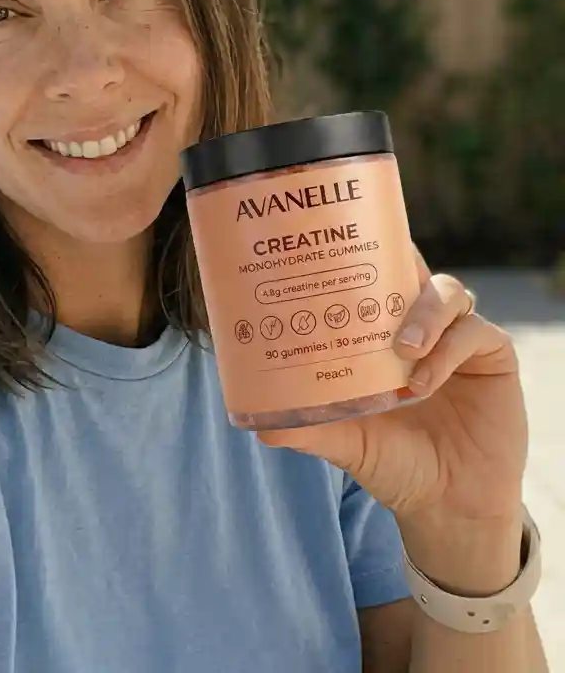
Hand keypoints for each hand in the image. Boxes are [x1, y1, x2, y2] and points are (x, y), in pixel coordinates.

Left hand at [258, 248, 527, 524]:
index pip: (372, 276)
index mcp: (380, 331)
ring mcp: (457, 337)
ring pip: (446, 292)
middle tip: (367, 286)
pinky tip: (423, 382)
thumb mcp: (346, 442)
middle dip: (392, 264)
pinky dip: (447, 351)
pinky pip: (475, 333)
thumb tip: (260, 427)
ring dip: (422, 314)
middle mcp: (419, 324)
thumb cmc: (394, 462)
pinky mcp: (493, 356)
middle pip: (411, 270)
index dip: (358, 255)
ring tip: (401, 348)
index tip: (331, 247)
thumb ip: (310, 429)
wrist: (449, 504)